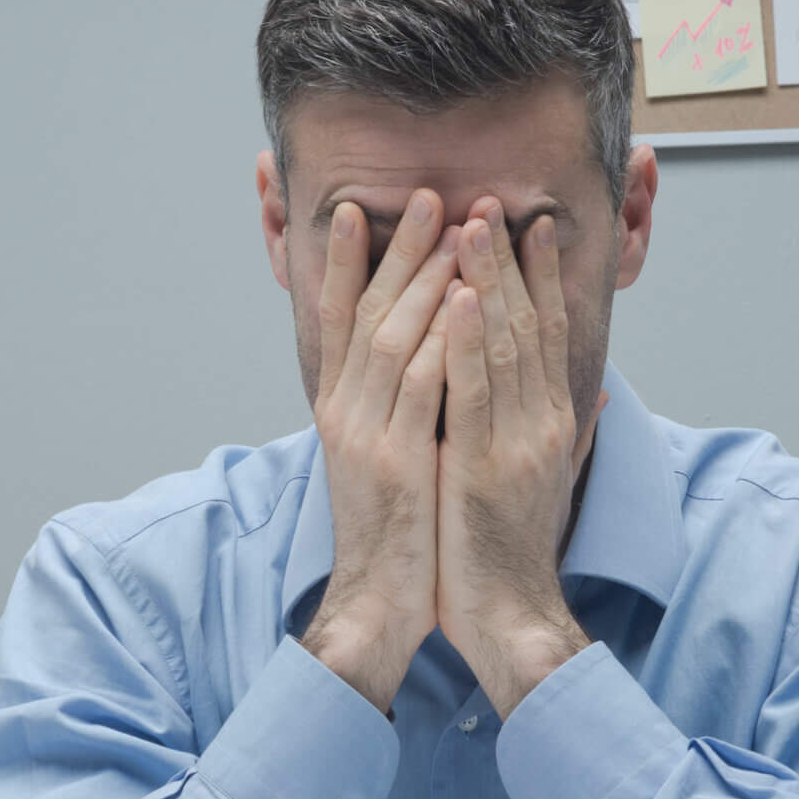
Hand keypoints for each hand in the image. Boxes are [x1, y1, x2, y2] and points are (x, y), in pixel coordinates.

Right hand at [303, 189, 459, 711]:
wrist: (379, 601)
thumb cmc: (397, 532)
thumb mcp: (387, 458)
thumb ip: (400, 408)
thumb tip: (426, 364)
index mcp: (339, 410)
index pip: (336, 320)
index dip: (345, 263)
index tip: (357, 211)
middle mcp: (344, 413)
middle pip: (366, 313)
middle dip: (395, 251)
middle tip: (425, 197)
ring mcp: (366, 435)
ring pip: (393, 337)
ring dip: (425, 279)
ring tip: (454, 230)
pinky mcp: (396, 462)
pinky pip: (421, 386)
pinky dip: (441, 337)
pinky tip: (463, 299)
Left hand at [437, 202, 604, 715]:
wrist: (511, 618)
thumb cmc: (514, 553)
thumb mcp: (550, 482)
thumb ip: (574, 432)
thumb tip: (598, 392)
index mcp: (554, 423)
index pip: (550, 334)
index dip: (543, 276)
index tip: (533, 225)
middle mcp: (543, 423)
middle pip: (529, 325)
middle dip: (511, 259)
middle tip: (495, 201)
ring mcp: (517, 443)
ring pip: (502, 345)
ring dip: (487, 279)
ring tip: (472, 224)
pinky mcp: (484, 467)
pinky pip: (472, 391)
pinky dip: (464, 338)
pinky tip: (455, 295)